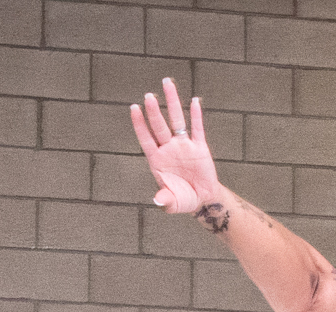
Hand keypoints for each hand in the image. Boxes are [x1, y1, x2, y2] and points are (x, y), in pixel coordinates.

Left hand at [129, 76, 218, 216]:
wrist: (202, 199)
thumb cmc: (183, 200)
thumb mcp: (173, 202)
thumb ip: (165, 200)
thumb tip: (158, 201)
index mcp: (157, 160)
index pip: (146, 138)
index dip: (140, 124)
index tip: (133, 108)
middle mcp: (168, 149)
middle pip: (160, 126)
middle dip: (154, 111)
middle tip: (148, 95)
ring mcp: (184, 146)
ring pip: (177, 120)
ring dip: (172, 102)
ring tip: (167, 83)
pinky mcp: (200, 147)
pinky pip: (197, 129)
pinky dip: (196, 115)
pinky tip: (194, 101)